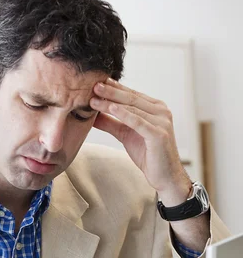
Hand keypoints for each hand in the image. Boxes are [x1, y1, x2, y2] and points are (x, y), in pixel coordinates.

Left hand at [90, 78, 191, 201]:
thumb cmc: (148, 155)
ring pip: (132, 108)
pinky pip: (138, 122)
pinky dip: (124, 114)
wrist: (165, 176)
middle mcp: (161, 111)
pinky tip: (111, 108)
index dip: (113, 88)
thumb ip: (111, 123)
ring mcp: (162, 121)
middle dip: (110, 91)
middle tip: (93, 84)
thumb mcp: (126, 135)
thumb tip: (92, 115)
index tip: (96, 81)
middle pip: (131, 98)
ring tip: (94, 98)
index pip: (131, 94)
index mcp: (155, 108)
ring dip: (111, 102)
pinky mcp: (159, 134)